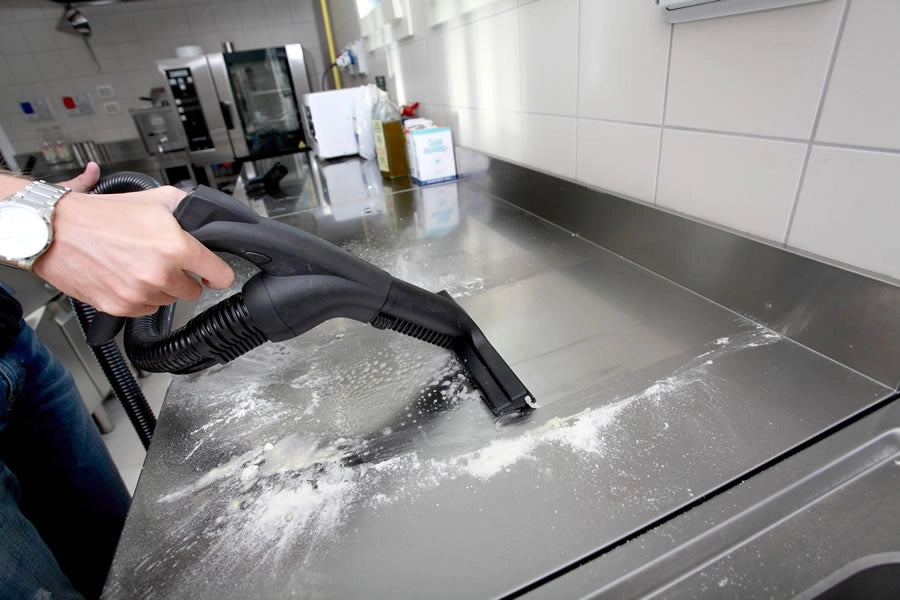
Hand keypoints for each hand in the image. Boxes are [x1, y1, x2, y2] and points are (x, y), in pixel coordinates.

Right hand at [32, 164, 234, 315]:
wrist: (57, 231)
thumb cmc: (100, 215)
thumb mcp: (154, 198)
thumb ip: (187, 208)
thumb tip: (207, 218)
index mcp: (175, 247)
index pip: (220, 275)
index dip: (219, 273)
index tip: (215, 274)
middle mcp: (160, 274)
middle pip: (193, 290)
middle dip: (183, 276)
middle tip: (163, 260)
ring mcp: (140, 294)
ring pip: (168, 300)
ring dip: (160, 287)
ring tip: (139, 265)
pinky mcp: (121, 307)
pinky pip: (145, 309)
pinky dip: (140, 297)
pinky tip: (126, 277)